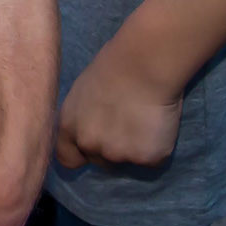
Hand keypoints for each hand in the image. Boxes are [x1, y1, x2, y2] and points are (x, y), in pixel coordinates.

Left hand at [55, 43, 182, 169]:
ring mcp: (118, 154)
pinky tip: (157, 124)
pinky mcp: (146, 158)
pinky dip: (157, 147)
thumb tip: (89, 130)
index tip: (94, 147)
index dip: (82, 154)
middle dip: (112, 149)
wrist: (144, 64)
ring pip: (128, 160)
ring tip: (144, 120)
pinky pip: (152, 160)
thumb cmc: (112, 68)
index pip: (68, 159)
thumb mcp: (81, 94)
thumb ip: (82, 118)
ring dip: (135, 148)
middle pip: (100, 161)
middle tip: (127, 125)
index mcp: (69, 128)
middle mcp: (90, 145)